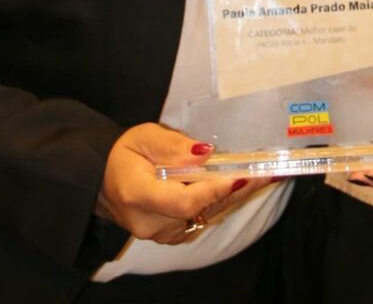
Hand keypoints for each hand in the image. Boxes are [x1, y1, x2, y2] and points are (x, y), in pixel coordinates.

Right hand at [97, 123, 270, 244]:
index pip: (183, 201)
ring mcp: (161, 234)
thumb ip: (172, 147)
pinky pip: (201, 218)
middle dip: (235, 189)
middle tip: (268, 172)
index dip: (214, 190)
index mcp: (138, 195)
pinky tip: (244, 185)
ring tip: (266, 175)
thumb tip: (205, 153)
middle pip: (200, 209)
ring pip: (204, 215)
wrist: (104, 179)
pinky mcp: (171, 235)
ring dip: (235, 195)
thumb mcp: (143, 137)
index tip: (240, 175)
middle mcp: (150, 222)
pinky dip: (222, 202)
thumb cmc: (124, 153)